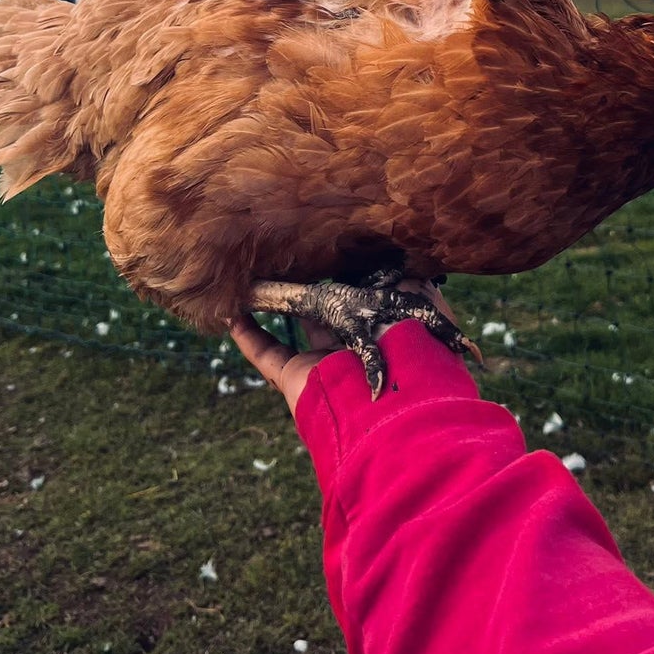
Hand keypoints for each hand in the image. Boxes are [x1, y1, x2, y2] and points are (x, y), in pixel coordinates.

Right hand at [228, 279, 455, 417]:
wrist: (399, 406)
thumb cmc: (415, 347)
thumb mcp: (422, 303)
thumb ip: (408, 280)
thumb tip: (394, 260)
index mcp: (387, 327)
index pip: (364, 294)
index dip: (348, 271)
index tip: (329, 247)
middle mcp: (355, 345)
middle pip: (325, 308)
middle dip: (308, 285)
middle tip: (288, 257)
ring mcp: (322, 362)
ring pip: (292, 324)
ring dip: (271, 301)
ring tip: (252, 276)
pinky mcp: (295, 378)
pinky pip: (265, 353)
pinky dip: (247, 335)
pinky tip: (231, 314)